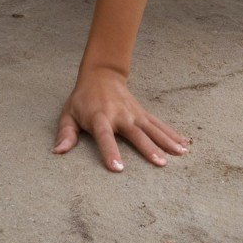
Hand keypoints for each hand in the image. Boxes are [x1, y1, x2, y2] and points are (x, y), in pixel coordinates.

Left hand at [54, 67, 189, 171]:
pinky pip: (158, 124)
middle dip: (148, 148)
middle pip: (135, 133)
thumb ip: (65, 133)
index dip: (111, 152)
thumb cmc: (82, 99)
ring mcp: (133, 112)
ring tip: (180, 154)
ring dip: (166, 141)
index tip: (118, 169)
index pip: (105, 136)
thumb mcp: (68, 113)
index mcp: (99, 117)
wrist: (102, 74)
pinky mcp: (142, 112)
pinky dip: (171, 133)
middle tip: (161, 163)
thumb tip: (58, 152)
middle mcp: (119, 114)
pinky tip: (184, 144)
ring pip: (152, 128)